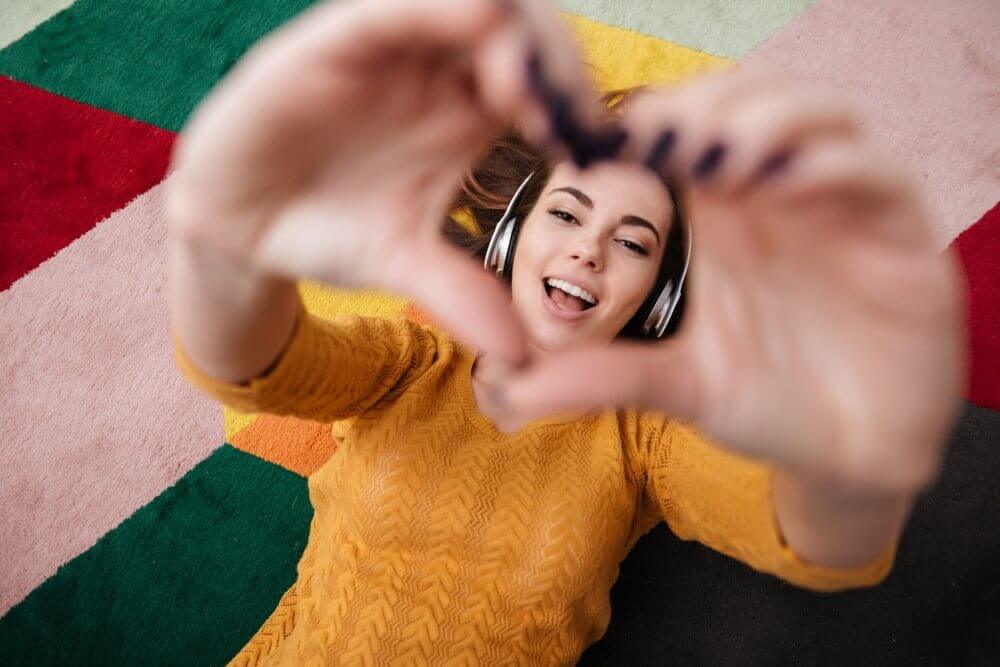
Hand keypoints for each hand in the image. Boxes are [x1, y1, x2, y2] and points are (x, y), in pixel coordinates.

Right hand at [165, 0, 599, 363]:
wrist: (242, 227)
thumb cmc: (331, 231)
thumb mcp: (406, 264)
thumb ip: (463, 295)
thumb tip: (524, 359)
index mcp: (473, 113)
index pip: (548, 85)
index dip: (580, 109)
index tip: (597, 157)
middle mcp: (443, 71)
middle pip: (526, 36)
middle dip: (559, 68)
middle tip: (568, 123)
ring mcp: (395, 49)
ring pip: (474, 8)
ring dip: (515, 39)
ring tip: (530, 94)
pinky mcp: (338, 40)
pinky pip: (395, 9)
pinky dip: (439, 9)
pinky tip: (477, 19)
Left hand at [497, 65, 966, 492]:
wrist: (849, 456)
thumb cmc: (767, 401)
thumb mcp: (679, 385)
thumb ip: (605, 376)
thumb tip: (507, 388)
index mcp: (723, 215)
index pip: (688, 133)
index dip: (647, 122)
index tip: (599, 141)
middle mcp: (780, 197)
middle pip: (749, 102)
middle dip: (703, 103)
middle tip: (657, 135)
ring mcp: (844, 210)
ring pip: (817, 118)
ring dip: (763, 118)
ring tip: (714, 154)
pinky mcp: (902, 240)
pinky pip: (879, 177)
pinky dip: (832, 167)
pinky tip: (784, 185)